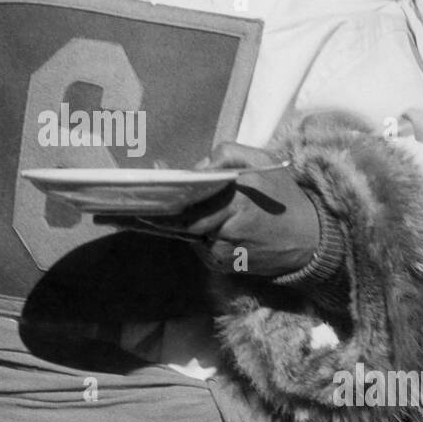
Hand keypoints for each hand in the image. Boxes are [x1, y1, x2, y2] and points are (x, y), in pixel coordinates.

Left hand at [128, 141, 320, 277]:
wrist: (312, 241)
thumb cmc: (285, 198)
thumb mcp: (263, 162)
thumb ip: (227, 154)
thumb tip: (193, 166)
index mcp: (237, 197)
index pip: (189, 199)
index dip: (161, 197)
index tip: (135, 193)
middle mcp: (228, 227)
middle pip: (180, 221)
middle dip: (151, 215)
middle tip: (110, 212)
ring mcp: (225, 251)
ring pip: (187, 235)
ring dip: (171, 225)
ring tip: (133, 216)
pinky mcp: (224, 266)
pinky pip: (199, 248)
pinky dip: (193, 237)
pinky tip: (188, 229)